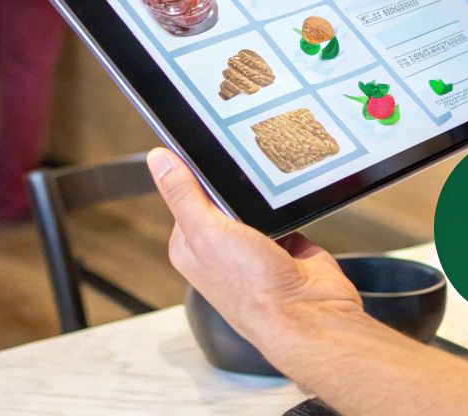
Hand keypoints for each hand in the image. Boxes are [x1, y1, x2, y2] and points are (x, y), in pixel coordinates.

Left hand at [146, 148, 363, 356]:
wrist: (308, 314)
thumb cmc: (253, 291)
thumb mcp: (208, 233)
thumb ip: (184, 194)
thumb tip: (159, 160)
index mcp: (191, 246)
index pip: (187, 193)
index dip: (197, 172)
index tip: (208, 152)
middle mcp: (221, 248)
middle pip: (224, 195)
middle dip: (236, 183)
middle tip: (245, 175)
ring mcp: (255, 246)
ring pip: (257, 202)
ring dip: (266, 195)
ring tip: (270, 196)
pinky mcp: (287, 243)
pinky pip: (285, 211)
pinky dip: (290, 206)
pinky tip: (290, 207)